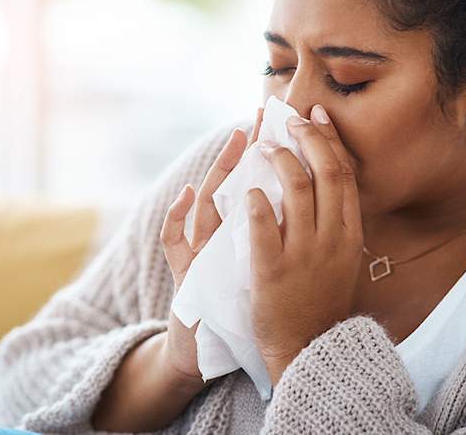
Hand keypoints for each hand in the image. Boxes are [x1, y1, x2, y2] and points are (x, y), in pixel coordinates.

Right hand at [159, 107, 263, 386]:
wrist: (209, 348)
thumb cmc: (238, 304)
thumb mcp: (255, 267)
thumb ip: (266, 236)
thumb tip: (293, 206)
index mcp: (241, 237)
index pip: (254, 189)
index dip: (267, 159)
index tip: (281, 125)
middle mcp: (218, 237)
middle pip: (230, 185)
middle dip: (244, 150)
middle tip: (259, 117)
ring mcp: (200, 252)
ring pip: (206, 203)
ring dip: (219, 171)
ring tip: (234, 141)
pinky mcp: (185, 274)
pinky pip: (172, 241)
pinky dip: (175, 218)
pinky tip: (184, 195)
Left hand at [246, 104, 363, 384]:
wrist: (308, 350)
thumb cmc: (322, 302)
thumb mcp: (344, 261)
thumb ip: (339, 224)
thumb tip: (329, 182)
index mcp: (350, 235)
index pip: (344, 175)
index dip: (330, 140)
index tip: (317, 116)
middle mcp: (332, 240)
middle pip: (324, 173)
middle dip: (307, 138)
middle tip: (288, 120)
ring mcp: (303, 255)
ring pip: (296, 192)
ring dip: (278, 161)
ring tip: (262, 146)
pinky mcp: (272, 271)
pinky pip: (263, 227)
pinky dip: (256, 203)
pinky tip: (247, 189)